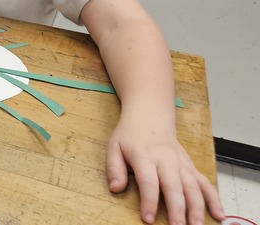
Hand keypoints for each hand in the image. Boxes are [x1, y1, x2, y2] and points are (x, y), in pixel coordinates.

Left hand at [106, 113, 223, 224]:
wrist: (149, 117)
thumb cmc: (130, 135)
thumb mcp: (114, 147)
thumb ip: (114, 169)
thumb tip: (115, 188)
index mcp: (145, 156)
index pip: (149, 182)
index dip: (149, 201)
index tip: (148, 219)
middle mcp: (167, 160)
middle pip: (174, 187)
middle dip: (177, 209)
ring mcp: (181, 163)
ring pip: (193, 187)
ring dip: (197, 207)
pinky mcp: (191, 166)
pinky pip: (205, 183)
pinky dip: (214, 199)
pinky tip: (218, 214)